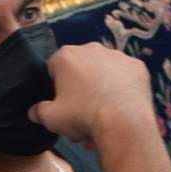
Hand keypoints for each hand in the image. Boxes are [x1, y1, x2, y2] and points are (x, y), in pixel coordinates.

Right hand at [29, 43, 153, 145]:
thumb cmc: (82, 116)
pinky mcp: (137, 66)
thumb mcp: (51, 119)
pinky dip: (122, 89)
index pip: (54, 69)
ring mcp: (117, 56)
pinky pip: (125, 77)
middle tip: (82, 116)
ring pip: (103, 73)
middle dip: (80, 91)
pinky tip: (121, 108)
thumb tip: (33, 111)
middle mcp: (91, 48)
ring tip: (103, 117)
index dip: (56, 88)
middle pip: (80, 70)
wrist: (124, 123)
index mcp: (66, 56)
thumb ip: (38, 111)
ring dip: (100, 90)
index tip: (62, 104)